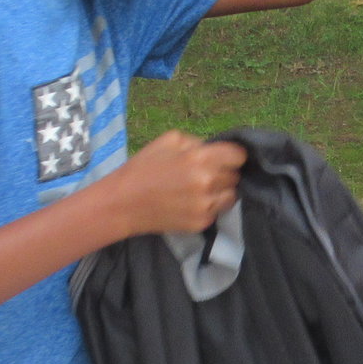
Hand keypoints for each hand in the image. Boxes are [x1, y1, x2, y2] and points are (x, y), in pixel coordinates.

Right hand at [107, 131, 246, 235]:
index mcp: (200, 158)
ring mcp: (206, 206)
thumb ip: (197, 143)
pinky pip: (218, 211)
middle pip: (235, 175)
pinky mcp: (202, 223)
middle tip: (207, 173)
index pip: (239, 155)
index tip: (224, 157)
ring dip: (221, 191)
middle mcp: (207, 182)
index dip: (232, 155)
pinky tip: (191, 203)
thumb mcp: (169, 140)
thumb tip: (214, 150)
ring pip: (232, 195)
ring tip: (201, 189)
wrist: (123, 203)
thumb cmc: (143, 167)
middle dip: (225, 172)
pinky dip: (210, 206)